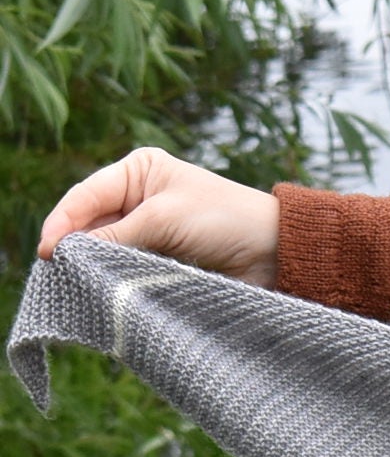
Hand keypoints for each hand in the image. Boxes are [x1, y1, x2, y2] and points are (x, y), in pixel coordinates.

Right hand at [36, 148, 281, 286]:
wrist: (277, 251)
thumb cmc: (226, 220)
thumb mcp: (165, 219)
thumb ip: (116, 236)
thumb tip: (69, 252)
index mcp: (140, 170)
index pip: (86, 195)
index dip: (62, 222)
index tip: (47, 251)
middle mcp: (140, 195)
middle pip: (91, 222)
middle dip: (74, 245)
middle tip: (56, 272)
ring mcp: (150, 225)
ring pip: (106, 246)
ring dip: (94, 262)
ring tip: (76, 281)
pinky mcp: (162, 254)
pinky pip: (127, 263)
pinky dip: (115, 274)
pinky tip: (102, 286)